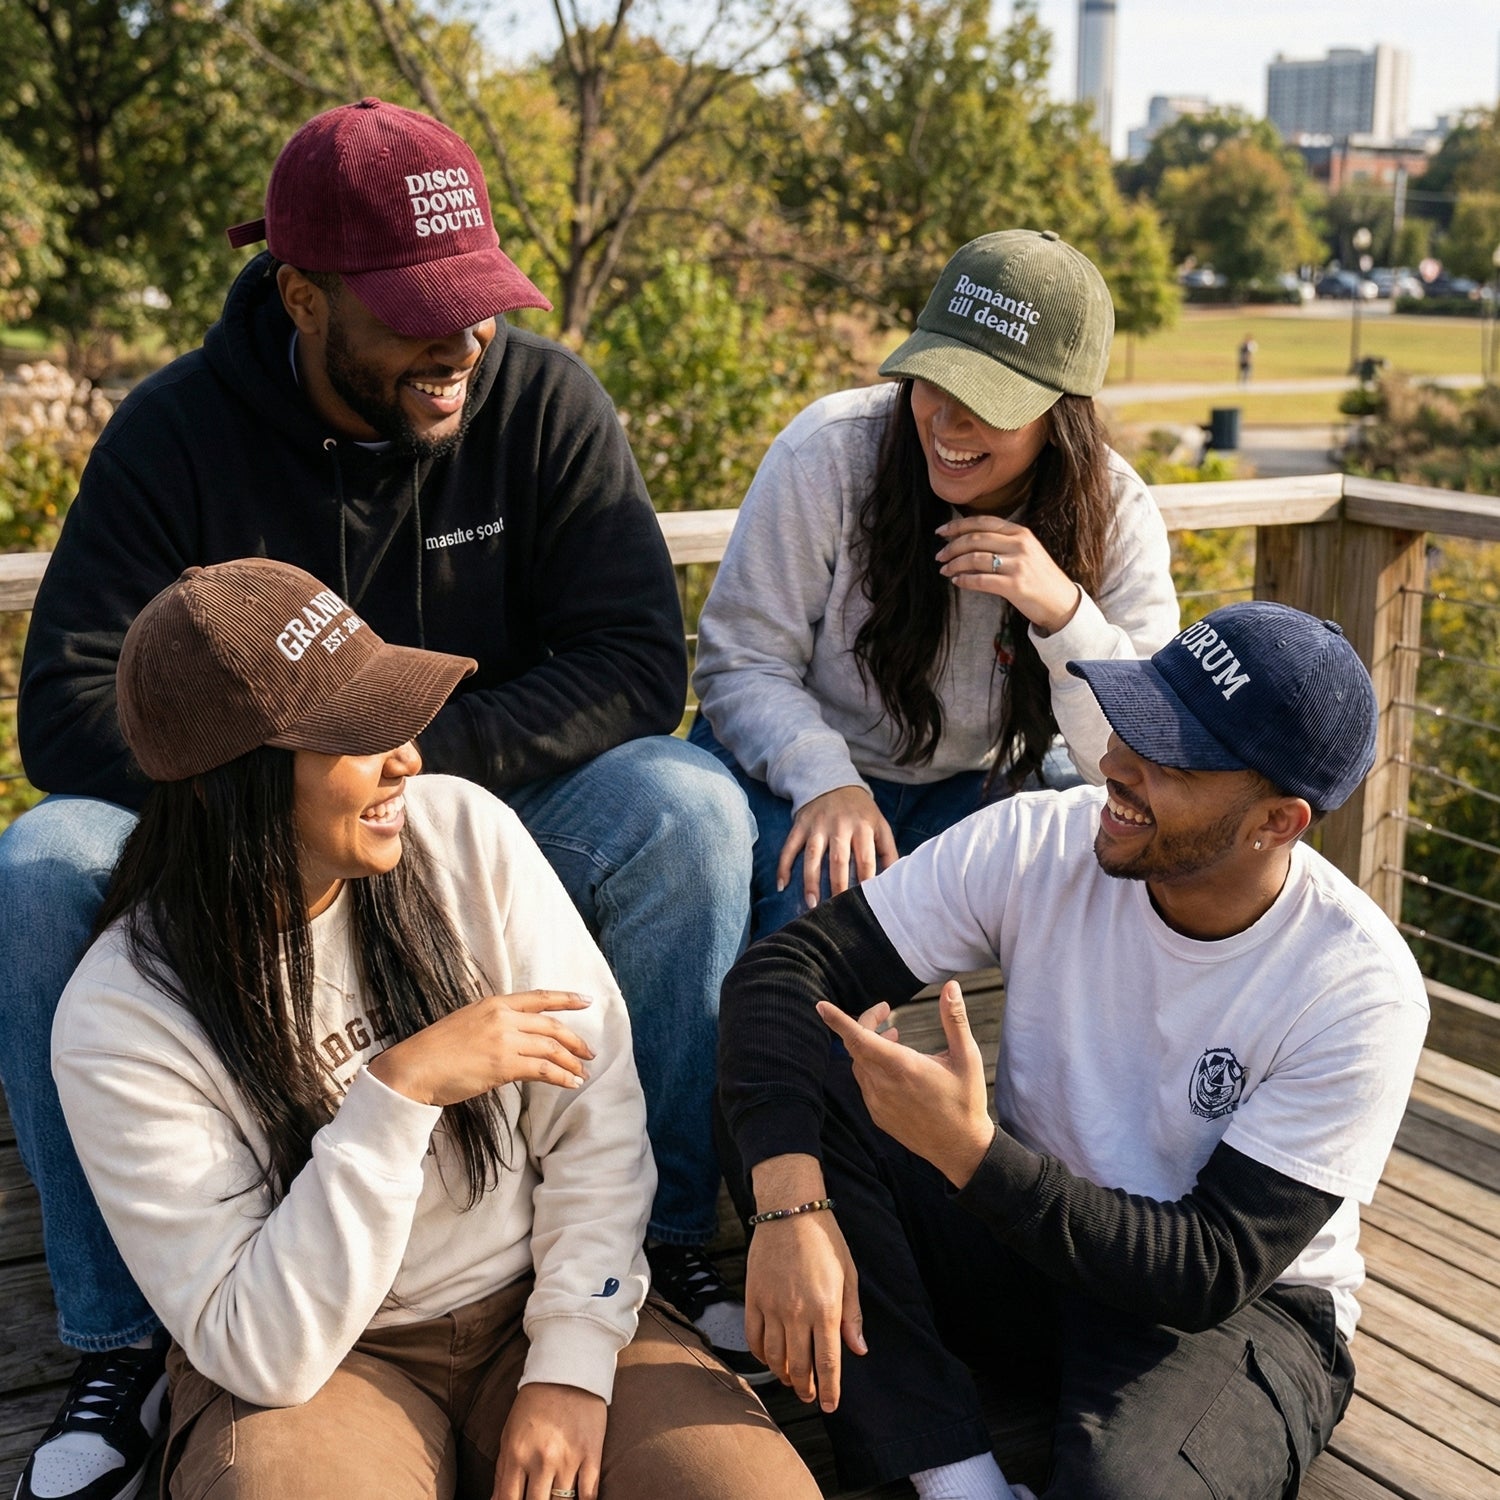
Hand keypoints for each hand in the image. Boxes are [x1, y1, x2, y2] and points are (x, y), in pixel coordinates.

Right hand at [368, 991, 593, 1106]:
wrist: (413, 1068)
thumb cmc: (434, 1051)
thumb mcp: (466, 1023)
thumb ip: (493, 1025)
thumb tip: (515, 1038)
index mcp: (493, 1004)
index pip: (539, 997)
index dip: (566, 999)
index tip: (586, 1000)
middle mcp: (503, 1017)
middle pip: (551, 1026)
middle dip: (574, 1040)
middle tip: (589, 1053)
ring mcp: (504, 1040)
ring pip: (551, 1048)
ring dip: (571, 1062)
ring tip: (583, 1073)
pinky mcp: (503, 1065)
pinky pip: (542, 1069)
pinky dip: (561, 1077)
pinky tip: (570, 1083)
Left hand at [493, 1382, 605, 1499]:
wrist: (568, 1370)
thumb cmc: (533, 1405)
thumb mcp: (509, 1434)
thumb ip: (502, 1472)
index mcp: (517, 1454)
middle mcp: (542, 1459)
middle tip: (538, 1499)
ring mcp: (569, 1458)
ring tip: (554, 1498)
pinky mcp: (592, 1453)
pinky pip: (589, 1494)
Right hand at [745, 1168, 864, 1412]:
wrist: (789, 1211)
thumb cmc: (824, 1240)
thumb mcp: (848, 1275)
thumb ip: (852, 1316)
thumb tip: (858, 1349)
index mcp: (825, 1308)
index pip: (828, 1362)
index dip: (830, 1389)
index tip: (830, 1406)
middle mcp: (797, 1313)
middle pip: (799, 1366)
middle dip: (807, 1388)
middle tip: (811, 1396)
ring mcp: (772, 1306)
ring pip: (775, 1357)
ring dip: (784, 1375)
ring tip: (792, 1380)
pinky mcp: (753, 1297)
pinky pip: (754, 1337)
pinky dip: (761, 1355)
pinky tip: (770, 1359)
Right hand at [777, 785, 897, 912]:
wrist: (833, 782)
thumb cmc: (861, 812)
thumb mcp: (880, 825)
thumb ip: (888, 852)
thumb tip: (895, 880)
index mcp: (863, 827)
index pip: (865, 859)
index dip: (865, 882)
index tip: (864, 903)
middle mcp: (839, 826)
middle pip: (838, 860)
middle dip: (838, 886)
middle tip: (837, 910)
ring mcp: (817, 826)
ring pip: (812, 856)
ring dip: (810, 881)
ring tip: (812, 904)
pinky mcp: (800, 825)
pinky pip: (789, 847)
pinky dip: (784, 866)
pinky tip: (782, 885)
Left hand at [817, 984, 994, 1187]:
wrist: (961, 1149)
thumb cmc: (966, 1100)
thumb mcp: (966, 1056)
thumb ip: (954, 1018)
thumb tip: (951, 986)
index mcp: (902, 1067)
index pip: (859, 1038)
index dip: (839, 1021)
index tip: (821, 1006)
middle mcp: (883, 1086)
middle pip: (857, 1045)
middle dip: (867, 1022)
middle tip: (886, 1011)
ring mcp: (877, 1103)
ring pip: (859, 1064)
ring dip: (869, 1045)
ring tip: (896, 1037)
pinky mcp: (878, 1116)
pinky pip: (865, 1083)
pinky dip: (872, 1067)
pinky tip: (894, 1067)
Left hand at [935, 515, 1081, 634]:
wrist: (1061, 601)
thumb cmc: (1038, 577)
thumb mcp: (1024, 552)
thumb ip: (1000, 544)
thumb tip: (964, 545)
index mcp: (1020, 532)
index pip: (982, 522)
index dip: (958, 525)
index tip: (940, 532)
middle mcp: (1019, 544)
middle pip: (975, 539)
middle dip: (952, 547)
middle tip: (939, 555)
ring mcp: (1018, 564)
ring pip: (975, 558)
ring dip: (954, 564)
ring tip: (945, 570)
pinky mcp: (1015, 585)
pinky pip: (981, 580)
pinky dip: (965, 580)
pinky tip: (957, 582)